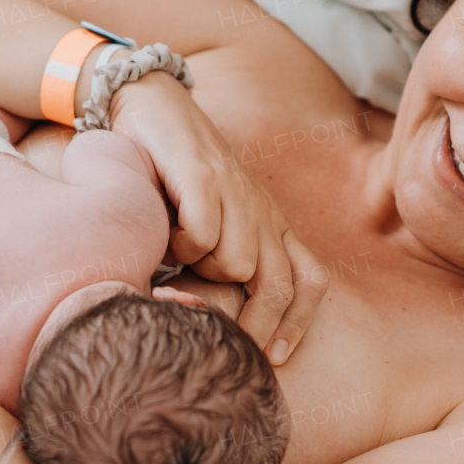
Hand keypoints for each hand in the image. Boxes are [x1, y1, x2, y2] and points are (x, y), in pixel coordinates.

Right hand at [111, 74, 327, 365]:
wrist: (153, 105)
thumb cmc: (175, 176)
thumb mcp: (212, 220)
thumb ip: (221, 260)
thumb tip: (215, 321)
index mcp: (271, 224)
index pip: (310, 280)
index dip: (299, 324)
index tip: (276, 358)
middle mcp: (262, 211)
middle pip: (278, 284)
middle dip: (255, 325)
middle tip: (224, 343)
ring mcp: (235, 192)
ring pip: (238, 264)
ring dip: (204, 272)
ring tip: (179, 259)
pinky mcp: (202, 176)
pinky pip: (204, 235)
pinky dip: (183, 246)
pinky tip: (165, 235)